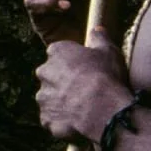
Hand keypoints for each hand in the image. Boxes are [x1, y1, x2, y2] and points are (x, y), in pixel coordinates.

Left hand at [35, 24, 131, 145]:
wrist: (102, 107)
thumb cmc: (105, 75)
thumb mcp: (108, 50)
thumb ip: (99, 38)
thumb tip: (96, 29)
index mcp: (56, 52)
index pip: (59, 53)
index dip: (73, 62)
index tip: (85, 69)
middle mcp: (44, 72)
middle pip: (52, 75)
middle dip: (64, 81)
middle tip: (84, 89)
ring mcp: (42, 97)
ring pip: (50, 98)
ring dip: (62, 102)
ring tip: (83, 107)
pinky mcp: (45, 117)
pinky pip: (53, 119)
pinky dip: (62, 121)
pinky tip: (78, 121)